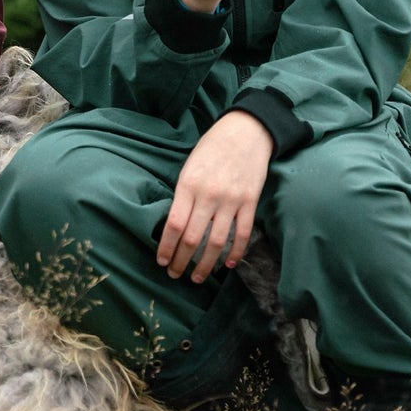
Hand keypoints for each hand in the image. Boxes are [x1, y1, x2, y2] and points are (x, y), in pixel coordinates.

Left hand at [157, 111, 272, 281]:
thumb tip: (175, 225)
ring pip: (216, 242)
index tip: (161, 261)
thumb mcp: (188, 167)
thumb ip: (183, 195)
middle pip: (193, 238)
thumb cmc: (211, 149)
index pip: (173, 224)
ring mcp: (231, 200)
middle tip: (175, 275)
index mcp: (188, 185)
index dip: (166, 247)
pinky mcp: (250, 203)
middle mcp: (208, 195)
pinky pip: (242, 234)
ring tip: (197, 277)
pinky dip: (235, 252)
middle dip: (181, 261)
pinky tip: (227, 264)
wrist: (245, 132)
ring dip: (206, 264)